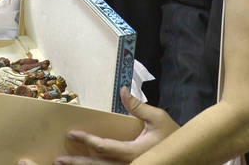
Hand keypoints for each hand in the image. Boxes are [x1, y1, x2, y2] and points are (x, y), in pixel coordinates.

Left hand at [17, 88, 178, 164]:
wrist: (190, 156)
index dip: (86, 141)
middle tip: (59, 160)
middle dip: (77, 164)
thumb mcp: (158, 118)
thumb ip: (139, 107)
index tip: (71, 133)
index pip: (104, 148)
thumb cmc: (174, 136)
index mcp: (135, 153)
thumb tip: (124, 90)